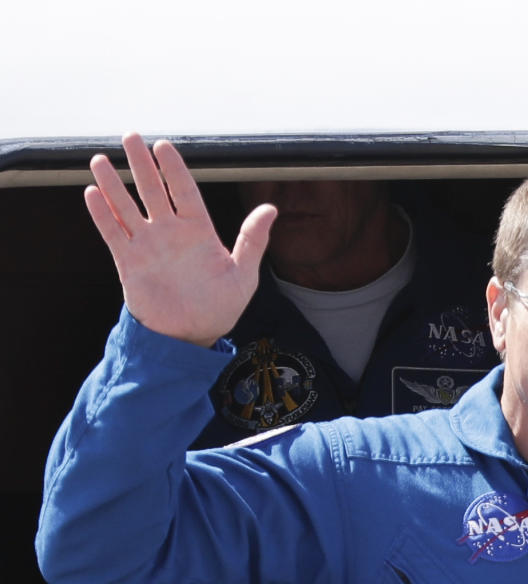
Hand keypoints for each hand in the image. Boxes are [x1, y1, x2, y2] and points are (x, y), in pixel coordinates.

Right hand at [84, 132, 276, 346]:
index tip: (163, 146)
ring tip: (99, 159)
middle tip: (130, 136)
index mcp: (198, 231)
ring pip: (127, 207)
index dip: (173, 169)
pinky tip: (92, 193)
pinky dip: (102, 215)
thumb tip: (270, 208)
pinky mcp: (129, 263)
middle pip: (152, 190)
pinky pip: (114, 234)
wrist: (191, 339)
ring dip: (113, 184)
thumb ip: (252, 241)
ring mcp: (148, 246)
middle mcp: (170, 233)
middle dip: (141, 164)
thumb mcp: (243, 276)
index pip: (184, 191)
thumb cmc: (219, 308)